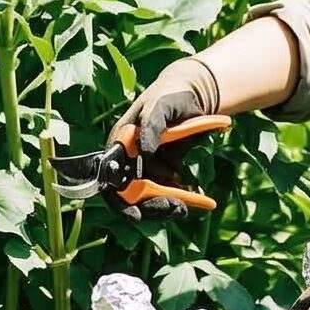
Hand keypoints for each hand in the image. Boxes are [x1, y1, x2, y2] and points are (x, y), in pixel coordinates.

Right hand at [109, 55, 221, 219]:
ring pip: (150, 198)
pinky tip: (199, 199)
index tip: (136, 215)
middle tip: (176, 207)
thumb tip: (144, 151)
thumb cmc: (171, 94)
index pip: (110, 180)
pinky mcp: (163, 170)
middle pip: (130, 196)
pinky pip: (167, 191)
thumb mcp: (161, 105)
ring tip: (188, 205)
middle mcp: (129, 159)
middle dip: (151, 206)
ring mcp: (146, 167)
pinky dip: (181, 198)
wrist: (193, 93)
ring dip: (167, 205)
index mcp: (120, 144)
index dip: (120, 202)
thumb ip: (151, 126)